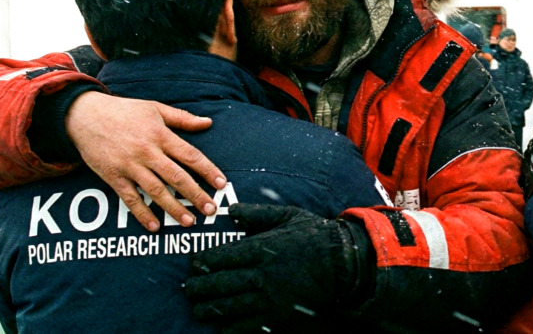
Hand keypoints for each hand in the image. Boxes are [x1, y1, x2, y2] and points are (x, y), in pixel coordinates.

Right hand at [66, 91, 223, 230]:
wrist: (84, 115)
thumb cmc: (123, 111)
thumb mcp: (155, 108)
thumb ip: (182, 118)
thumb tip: (208, 122)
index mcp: (160, 135)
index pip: (190, 155)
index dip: (207, 170)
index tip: (221, 184)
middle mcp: (147, 152)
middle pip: (176, 177)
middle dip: (195, 194)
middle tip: (211, 209)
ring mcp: (129, 166)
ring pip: (156, 190)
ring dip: (173, 208)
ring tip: (189, 221)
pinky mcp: (113, 176)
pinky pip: (130, 198)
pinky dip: (142, 213)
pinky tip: (155, 225)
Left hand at [185, 204, 372, 332]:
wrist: (344, 264)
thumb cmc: (317, 236)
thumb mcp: (288, 216)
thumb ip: (257, 214)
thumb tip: (231, 210)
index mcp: (261, 249)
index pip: (221, 258)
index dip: (203, 263)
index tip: (194, 265)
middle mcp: (260, 276)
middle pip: (218, 284)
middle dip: (198, 288)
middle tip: (188, 290)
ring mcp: (268, 299)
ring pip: (227, 307)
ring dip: (208, 310)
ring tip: (198, 310)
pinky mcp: (276, 317)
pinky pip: (245, 326)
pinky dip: (228, 327)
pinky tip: (220, 326)